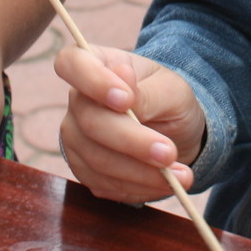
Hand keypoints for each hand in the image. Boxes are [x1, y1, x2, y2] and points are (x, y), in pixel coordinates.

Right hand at [55, 44, 203, 203]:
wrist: (176, 133)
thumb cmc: (169, 101)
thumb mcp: (171, 90)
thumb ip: (146, 90)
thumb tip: (121, 75)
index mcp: (96, 65)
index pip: (71, 63)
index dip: (92, 81)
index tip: (126, 100)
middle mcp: (78, 102)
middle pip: (89, 122)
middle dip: (132, 142)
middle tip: (168, 154)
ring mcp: (77, 138)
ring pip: (96, 160)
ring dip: (141, 172)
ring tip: (180, 175)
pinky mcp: (85, 170)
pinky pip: (104, 184)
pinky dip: (138, 187)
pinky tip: (165, 182)